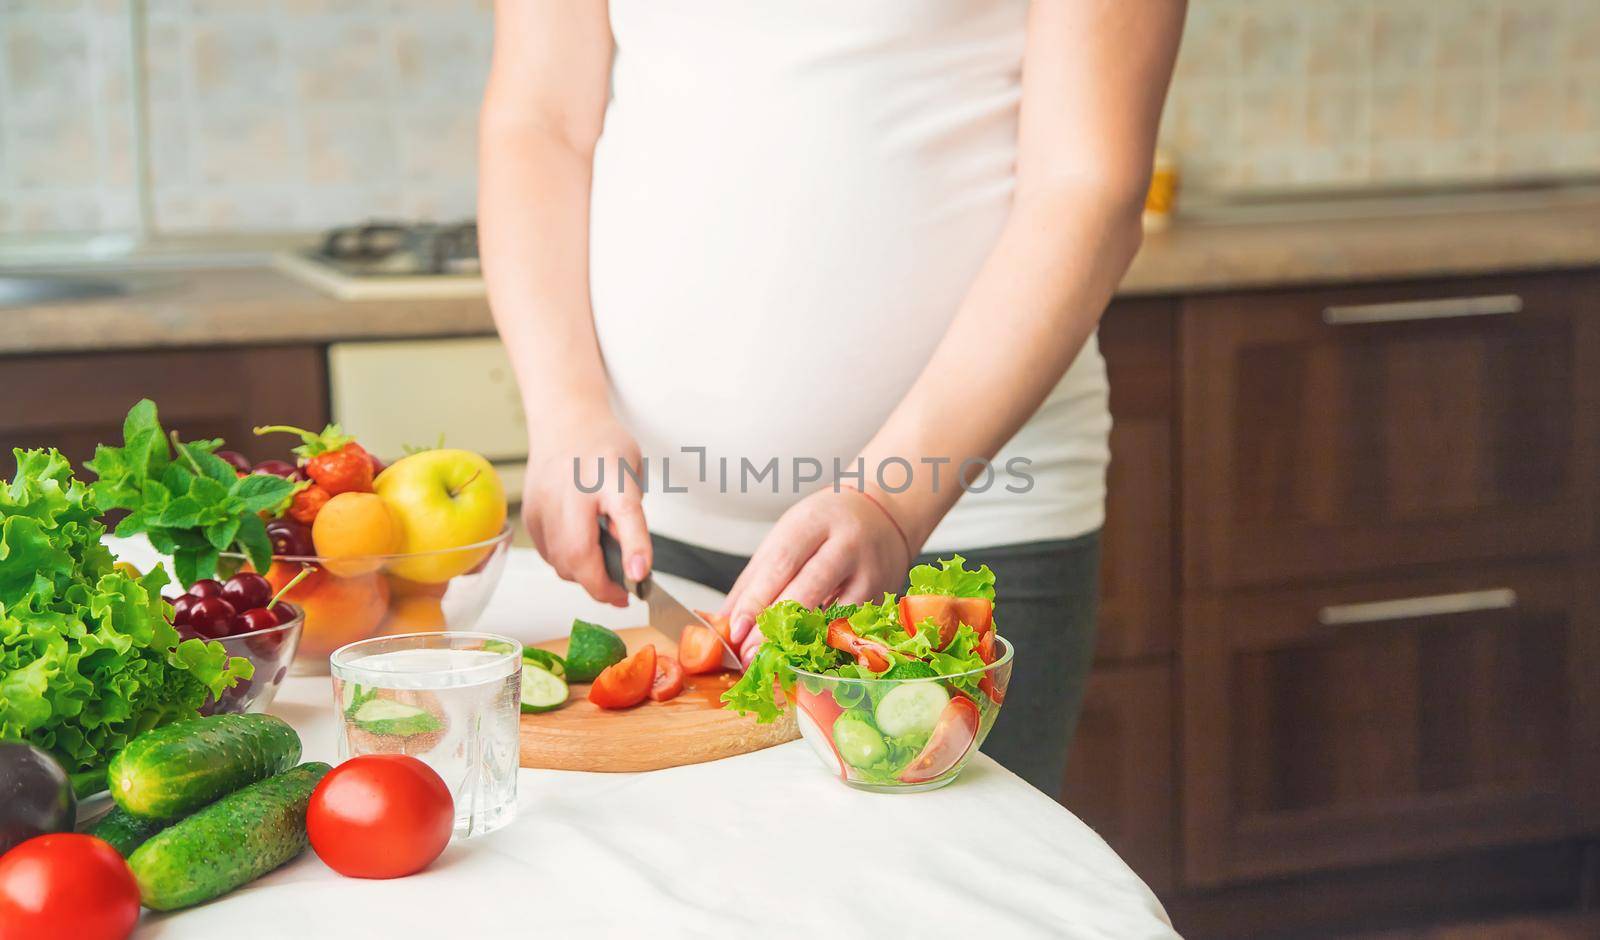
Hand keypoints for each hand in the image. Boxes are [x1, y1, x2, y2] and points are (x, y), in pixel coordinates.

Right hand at [523, 415, 649, 606]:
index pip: (625, 512)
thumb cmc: (603, 447)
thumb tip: (631, 563)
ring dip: (583, 577)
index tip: (638, 577)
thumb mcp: (632, 476)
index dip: (634, 547)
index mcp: (609, 475)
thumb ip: (632, 518)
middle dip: (601, 585)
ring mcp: (544, 503)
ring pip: (560, 562)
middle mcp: (571, 490)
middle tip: (622, 594)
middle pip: (578, 553)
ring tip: (603, 574)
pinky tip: (580, 553)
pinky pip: (548, 555)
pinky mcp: (529, 515)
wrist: (565, 421)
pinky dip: (566, 564)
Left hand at [720, 488, 913, 662]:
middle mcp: (846, 544)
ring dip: (803, 642)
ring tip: (776, 661)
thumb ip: (754, 580)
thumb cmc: (824, 526)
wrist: (883, 514)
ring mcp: (870, 571)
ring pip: (835, 613)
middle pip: (809, 588)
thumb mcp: (785, 537)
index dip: (757, 599)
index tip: (737, 630)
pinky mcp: (883, 595)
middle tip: (751, 655)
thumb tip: (723, 623)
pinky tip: (807, 657)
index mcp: (813, 522)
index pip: (781, 563)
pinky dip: (827, 643)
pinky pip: (852, 625)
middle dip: (776, 626)